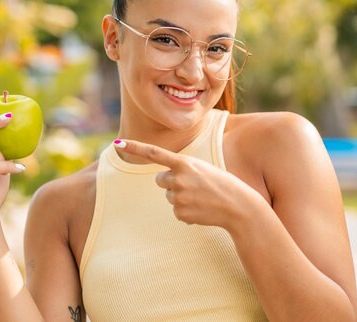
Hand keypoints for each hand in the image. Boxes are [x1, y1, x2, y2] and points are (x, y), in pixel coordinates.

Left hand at [114, 139, 250, 228]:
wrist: (238, 206)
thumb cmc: (221, 184)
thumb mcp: (202, 168)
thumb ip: (181, 169)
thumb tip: (163, 180)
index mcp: (184, 163)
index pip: (154, 153)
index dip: (134, 147)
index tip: (117, 142)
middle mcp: (178, 178)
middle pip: (160, 180)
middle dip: (172, 182)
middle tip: (194, 186)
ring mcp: (178, 197)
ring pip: (169, 196)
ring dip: (181, 197)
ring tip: (201, 198)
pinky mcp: (180, 213)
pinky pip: (176, 211)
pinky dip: (186, 211)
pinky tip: (201, 209)